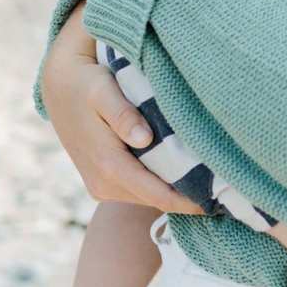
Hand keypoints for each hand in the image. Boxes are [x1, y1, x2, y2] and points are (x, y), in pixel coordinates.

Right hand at [42, 4, 201, 213]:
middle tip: (227, 194)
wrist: (59, 86)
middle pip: (155, 201)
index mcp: (108, 166)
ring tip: (211, 186)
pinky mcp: (102, 183)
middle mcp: (102, 184)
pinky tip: (183, 176)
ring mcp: (100, 186)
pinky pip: (137, 191)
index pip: (157, 194)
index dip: (188, 202)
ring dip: (174, 194)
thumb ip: (123, 114)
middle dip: (188, 199)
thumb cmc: (86, 84)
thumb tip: (143, 139)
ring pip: (147, 199)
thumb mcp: (103, 92)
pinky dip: (159, 187)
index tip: (219, 201)